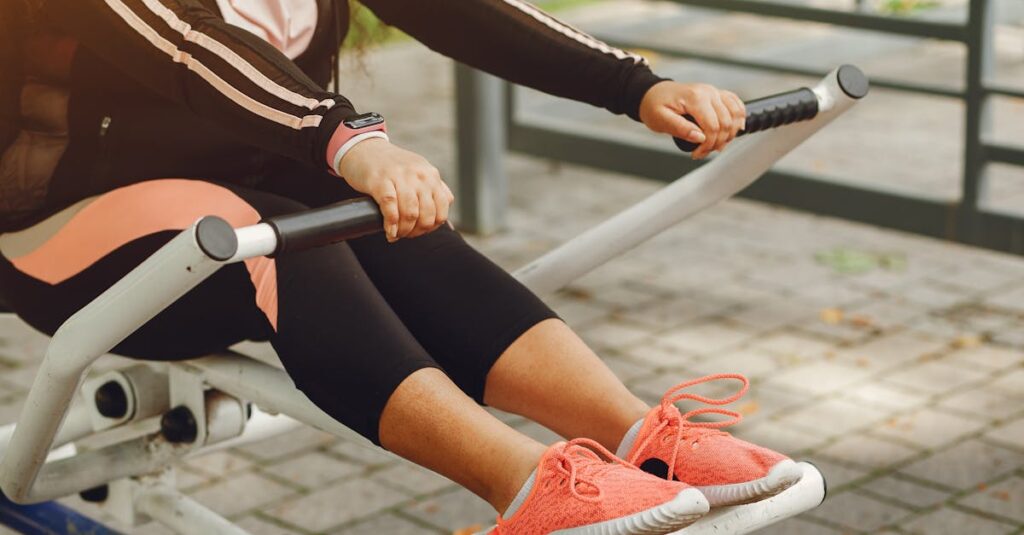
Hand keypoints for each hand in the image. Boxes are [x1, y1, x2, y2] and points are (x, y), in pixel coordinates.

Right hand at [337, 139, 453, 241]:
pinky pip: (390, 207)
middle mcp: (418, 175)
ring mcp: (399, 176)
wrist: (363, 149)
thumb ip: (434, 186)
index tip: (420, 231)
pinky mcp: (379, 180)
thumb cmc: (391, 166)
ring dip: (404, 230)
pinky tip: (389, 231)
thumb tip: (446, 206)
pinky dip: (391, 224)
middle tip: (405, 234)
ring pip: (410, 213)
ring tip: (396, 234)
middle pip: (426, 215)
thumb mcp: (418, 170)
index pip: (442, 209)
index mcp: (430, 175)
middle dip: (417, 231)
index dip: (432, 226)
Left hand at [639, 81, 745, 159]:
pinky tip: (733, 130)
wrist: (653, 94)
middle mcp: (709, 92)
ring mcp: (715, 92)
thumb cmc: (655, 106)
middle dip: (717, 142)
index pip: (712, 126)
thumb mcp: (660, 120)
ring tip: (715, 144)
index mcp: (695, 98)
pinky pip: (736, 104)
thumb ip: (680, 129)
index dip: (707, 145)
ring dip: (730, 133)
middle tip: (703, 151)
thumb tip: (700, 138)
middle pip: (726, 123)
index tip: (696, 154)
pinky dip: (738, 118)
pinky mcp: (717, 94)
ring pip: (735, 114)